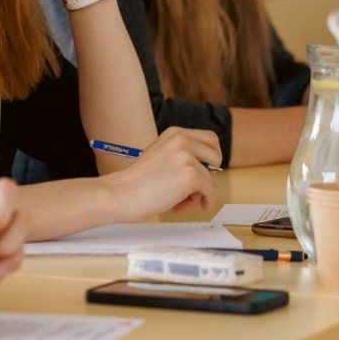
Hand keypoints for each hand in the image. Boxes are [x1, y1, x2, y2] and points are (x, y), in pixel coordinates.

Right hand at [102, 128, 219, 217]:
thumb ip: (181, 156)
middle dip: (212, 172)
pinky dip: (205, 200)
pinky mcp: (190, 175)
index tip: (205, 169)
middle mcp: (181, 140)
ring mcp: (186, 157)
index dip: (211, 156)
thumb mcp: (160, 156)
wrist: (121, 193)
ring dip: (200, 192)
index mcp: (174, 134)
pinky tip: (190, 205)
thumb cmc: (136, 182)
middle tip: (201, 185)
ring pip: (211, 177)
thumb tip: (206, 170)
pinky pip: (210, 190)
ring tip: (182, 200)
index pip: (209, 138)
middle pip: (216, 154)